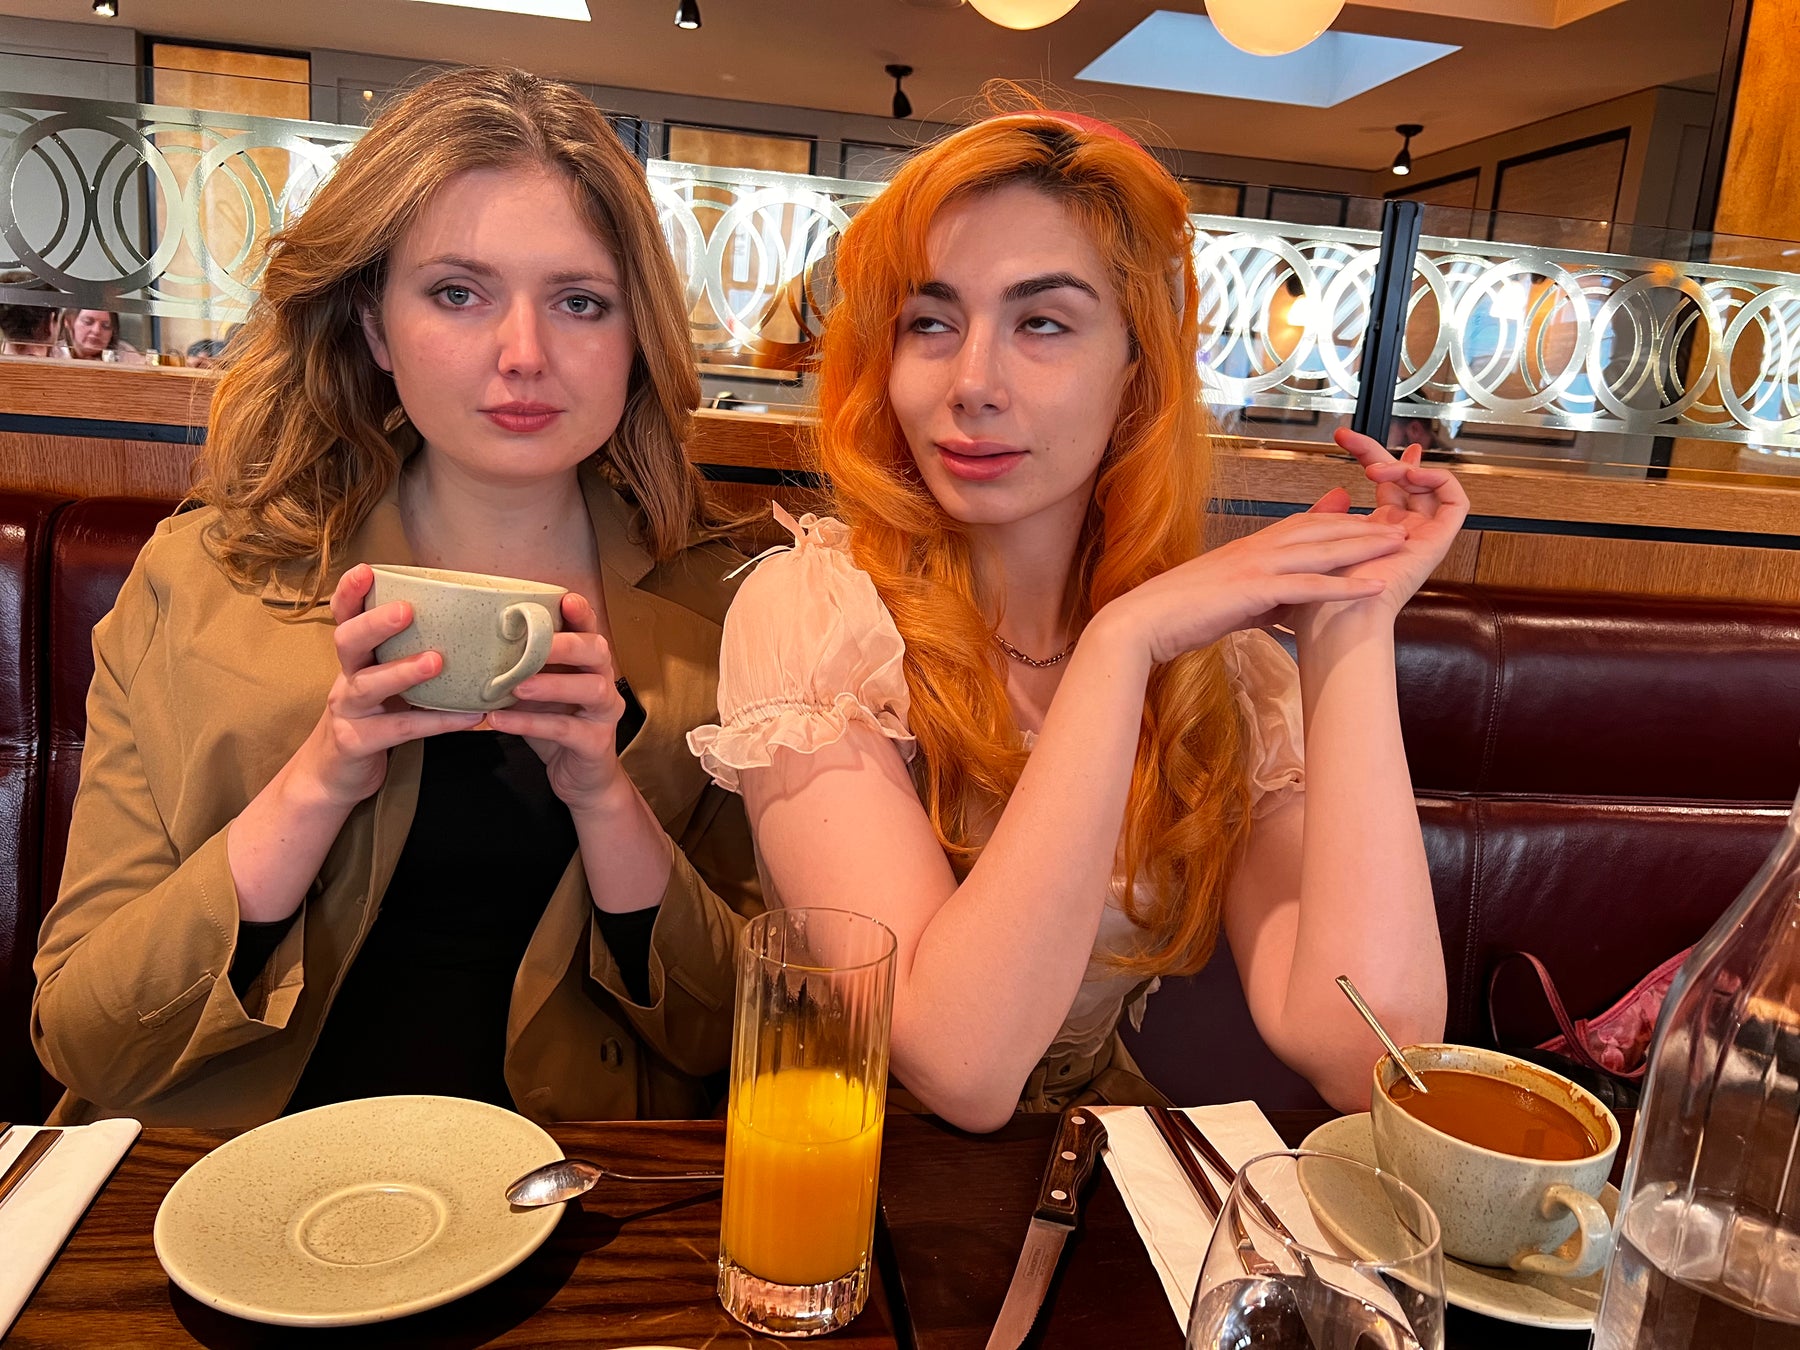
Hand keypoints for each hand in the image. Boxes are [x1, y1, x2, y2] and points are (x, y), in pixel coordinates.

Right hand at [291, 564, 483, 808]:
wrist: (334, 776)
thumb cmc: (372, 719)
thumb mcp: (383, 682)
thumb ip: (407, 655)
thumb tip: (467, 626)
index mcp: (354, 658)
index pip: (344, 617)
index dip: (350, 593)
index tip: (366, 569)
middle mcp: (345, 678)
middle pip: (348, 642)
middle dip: (375, 623)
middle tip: (406, 610)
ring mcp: (348, 711)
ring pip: (368, 685)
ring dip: (403, 671)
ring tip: (437, 661)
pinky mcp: (357, 742)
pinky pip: (398, 730)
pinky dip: (436, 723)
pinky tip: (470, 717)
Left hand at [486, 592, 628, 812]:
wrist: (580, 778)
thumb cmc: (556, 726)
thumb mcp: (539, 693)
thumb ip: (523, 669)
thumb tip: (477, 644)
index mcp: (589, 665)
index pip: (590, 630)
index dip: (581, 614)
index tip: (565, 599)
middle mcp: (604, 683)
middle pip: (598, 652)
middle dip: (567, 644)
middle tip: (533, 644)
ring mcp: (604, 714)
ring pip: (591, 689)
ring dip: (552, 684)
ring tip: (515, 685)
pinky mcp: (595, 743)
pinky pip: (565, 730)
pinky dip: (531, 723)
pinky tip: (499, 720)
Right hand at [1097, 503, 1406, 665]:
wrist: (1144, 622)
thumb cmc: (1179, 615)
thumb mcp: (1227, 598)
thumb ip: (1260, 593)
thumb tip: (1283, 602)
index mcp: (1249, 549)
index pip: (1302, 526)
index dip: (1339, 521)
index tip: (1370, 518)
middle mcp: (1256, 549)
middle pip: (1320, 530)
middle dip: (1362, 526)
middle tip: (1400, 521)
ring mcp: (1255, 566)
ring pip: (1321, 550)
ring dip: (1364, 546)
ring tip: (1400, 543)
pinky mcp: (1254, 590)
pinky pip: (1309, 586)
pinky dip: (1344, 586)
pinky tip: (1373, 587)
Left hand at [1308, 428, 1469, 618]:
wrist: (1334, 619)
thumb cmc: (1319, 595)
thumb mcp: (1320, 541)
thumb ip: (1330, 513)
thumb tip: (1336, 490)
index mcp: (1377, 533)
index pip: (1383, 484)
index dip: (1370, 456)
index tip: (1341, 438)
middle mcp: (1402, 534)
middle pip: (1404, 480)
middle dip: (1379, 454)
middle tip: (1349, 439)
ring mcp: (1421, 538)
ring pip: (1429, 486)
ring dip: (1403, 467)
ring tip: (1375, 469)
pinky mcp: (1438, 543)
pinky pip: (1456, 502)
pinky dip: (1438, 479)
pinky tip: (1410, 474)